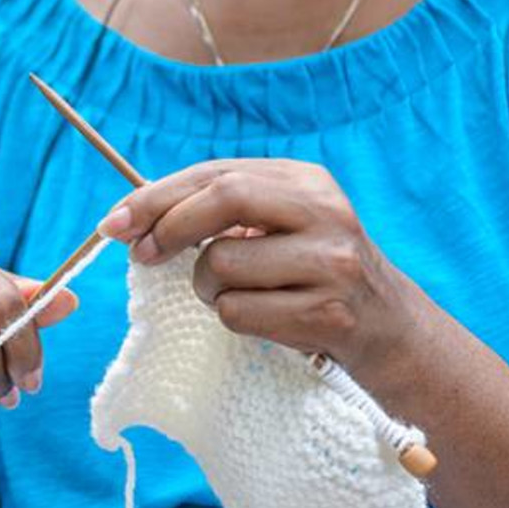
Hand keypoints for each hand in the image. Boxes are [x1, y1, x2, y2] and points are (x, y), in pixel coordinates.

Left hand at [98, 159, 430, 381]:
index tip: (114, 222)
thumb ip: (224, 212)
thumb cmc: (316, 280)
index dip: (157, 196)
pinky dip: (236, 321)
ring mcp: (331, 262)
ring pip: (223, 264)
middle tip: (143, 256)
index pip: (218, 172)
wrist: (394, 335)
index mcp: (306, 181)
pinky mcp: (328, 312)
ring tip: (242, 297)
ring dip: (209, 290)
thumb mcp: (284, 229)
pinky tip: (271, 321)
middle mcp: (324, 211)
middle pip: (224, 199)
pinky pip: (240, 314)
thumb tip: (134, 220)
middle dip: (170, 227)